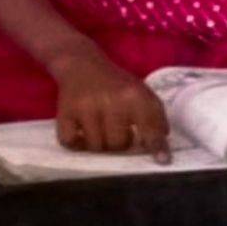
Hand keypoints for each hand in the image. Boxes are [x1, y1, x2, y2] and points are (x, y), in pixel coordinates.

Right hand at [50, 47, 171, 161]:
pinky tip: (81, 134)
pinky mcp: (65, 111)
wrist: (82, 64)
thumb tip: (162, 155)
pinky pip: (69, 141)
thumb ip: (156, 120)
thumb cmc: (117, 84)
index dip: (156, 147)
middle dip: (120, 142)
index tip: (161, 161)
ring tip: (100, 132)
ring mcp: (85, 107)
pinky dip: (75, 143)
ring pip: (95, 146)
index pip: (149, 130)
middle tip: (117, 131)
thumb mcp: (142, 93)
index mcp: (134, 96)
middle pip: (119, 144)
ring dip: (99, 144)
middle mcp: (110, 101)